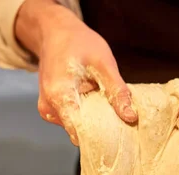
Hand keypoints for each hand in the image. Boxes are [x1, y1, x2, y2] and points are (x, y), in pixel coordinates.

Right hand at [16, 0, 136, 144]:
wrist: (55, 32)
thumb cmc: (78, 43)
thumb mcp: (104, 63)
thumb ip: (117, 92)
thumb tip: (131, 117)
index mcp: (59, 96)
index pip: (80, 131)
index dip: (101, 137)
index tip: (119, 136)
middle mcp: (49, 108)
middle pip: (78, 132)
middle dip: (99, 129)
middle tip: (117, 115)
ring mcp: (47, 110)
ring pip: (75, 128)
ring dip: (92, 121)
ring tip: (103, 102)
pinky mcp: (50, 110)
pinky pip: (71, 120)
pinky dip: (85, 115)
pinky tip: (93, 102)